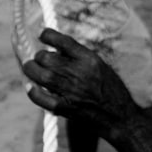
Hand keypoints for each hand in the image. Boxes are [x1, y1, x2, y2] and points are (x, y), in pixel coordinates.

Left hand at [21, 28, 142, 137]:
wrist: (120, 116)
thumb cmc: (111, 89)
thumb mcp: (100, 65)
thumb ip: (79, 57)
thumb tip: (55, 49)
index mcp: (89, 59)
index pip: (62, 41)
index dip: (47, 34)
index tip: (41, 34)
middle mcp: (79, 72)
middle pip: (46, 57)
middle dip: (38, 56)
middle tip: (38, 58)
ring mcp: (71, 90)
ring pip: (41, 74)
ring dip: (31, 69)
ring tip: (30, 68)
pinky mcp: (65, 107)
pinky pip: (41, 98)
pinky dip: (33, 91)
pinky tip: (31, 87)